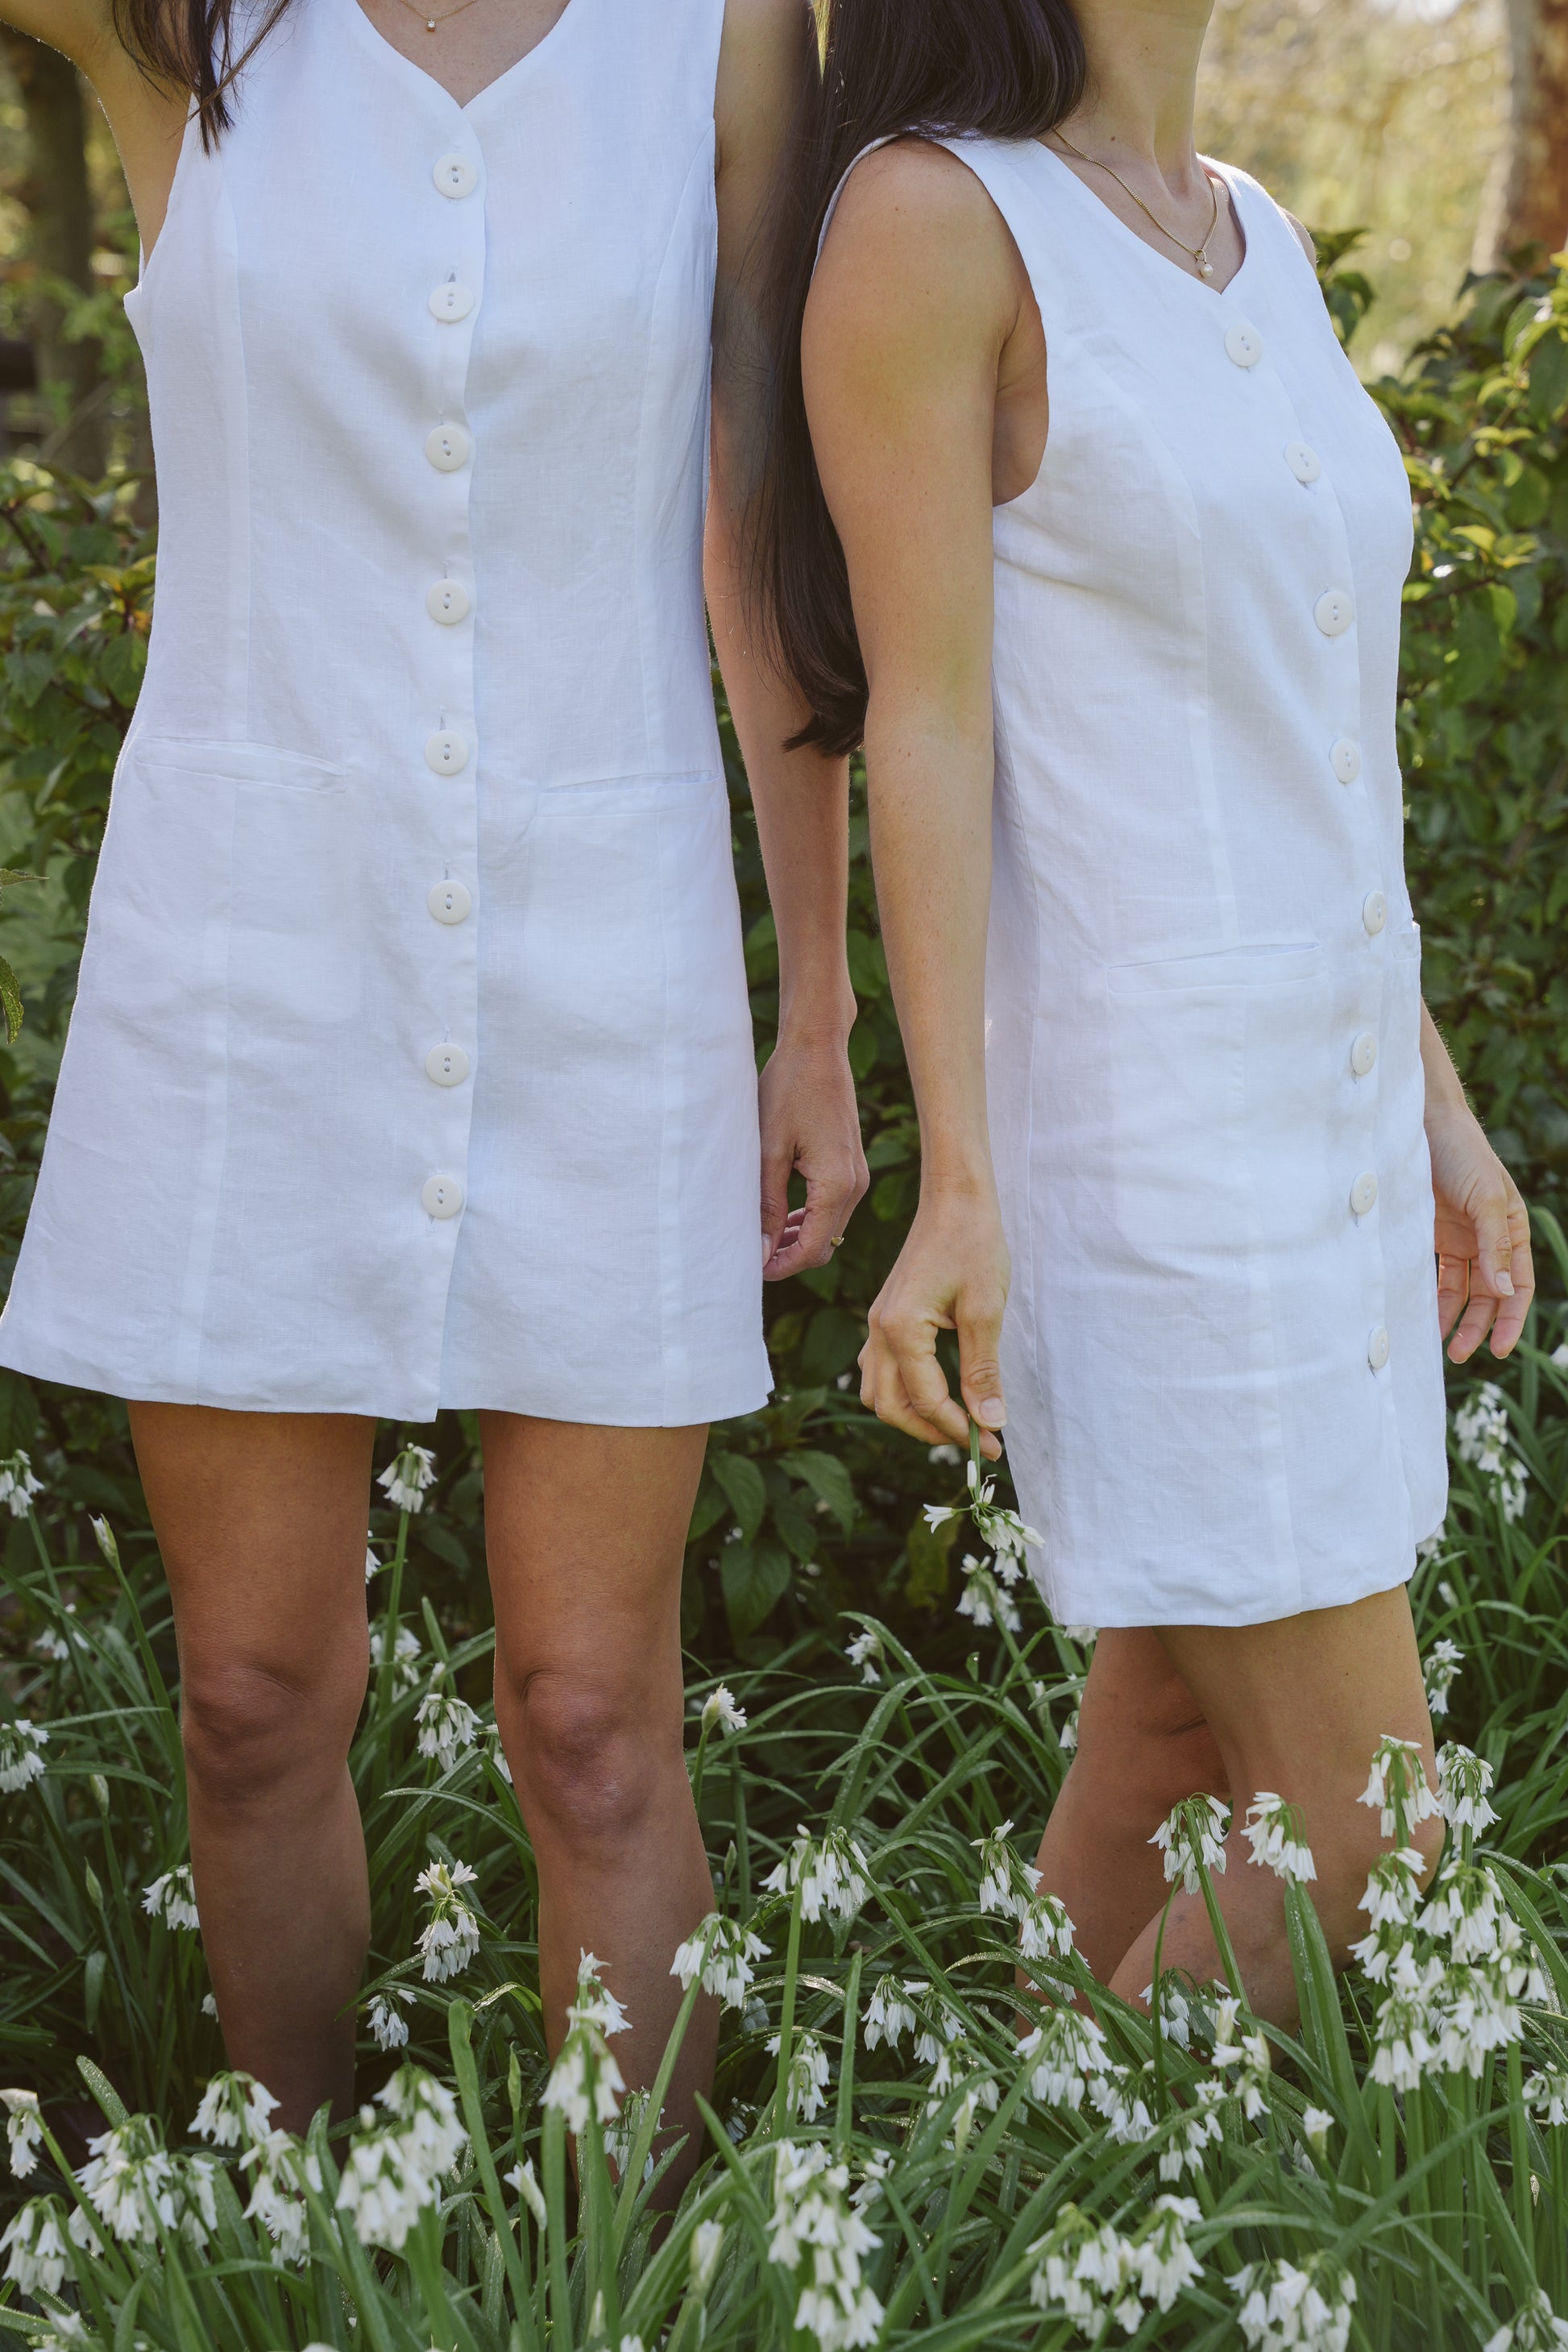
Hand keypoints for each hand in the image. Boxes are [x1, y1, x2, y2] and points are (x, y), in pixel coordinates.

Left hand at [759, 1029, 868, 1280]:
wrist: (817, 1049)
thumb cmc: (788, 1091)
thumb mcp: (769, 1150)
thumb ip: (767, 1204)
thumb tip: (762, 1251)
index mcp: (836, 1184)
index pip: (813, 1249)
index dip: (781, 1266)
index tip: (750, 1268)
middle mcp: (854, 1185)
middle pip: (824, 1245)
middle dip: (789, 1257)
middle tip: (751, 1255)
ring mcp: (857, 1176)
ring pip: (829, 1229)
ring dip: (798, 1239)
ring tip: (761, 1238)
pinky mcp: (852, 1166)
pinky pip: (833, 1208)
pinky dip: (809, 1219)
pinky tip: (781, 1216)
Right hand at [859, 1186, 1010, 1458]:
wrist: (954, 1198)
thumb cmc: (973, 1244)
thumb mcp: (985, 1310)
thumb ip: (982, 1370)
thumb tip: (990, 1421)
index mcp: (901, 1329)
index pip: (926, 1400)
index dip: (959, 1429)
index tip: (993, 1444)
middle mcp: (879, 1330)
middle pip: (890, 1407)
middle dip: (931, 1431)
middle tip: (976, 1440)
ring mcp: (878, 1323)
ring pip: (878, 1392)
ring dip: (913, 1415)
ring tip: (956, 1422)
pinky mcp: (886, 1317)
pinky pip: (880, 1369)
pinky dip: (904, 1391)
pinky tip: (938, 1390)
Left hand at [1426, 1100, 1533, 1359]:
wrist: (1421, 1123)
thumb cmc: (1462, 1154)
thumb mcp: (1484, 1197)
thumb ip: (1493, 1244)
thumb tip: (1503, 1291)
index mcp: (1511, 1230)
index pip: (1517, 1286)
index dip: (1510, 1319)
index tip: (1498, 1350)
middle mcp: (1487, 1238)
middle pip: (1488, 1294)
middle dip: (1477, 1326)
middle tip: (1458, 1354)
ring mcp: (1458, 1237)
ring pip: (1459, 1288)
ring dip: (1450, 1315)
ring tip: (1437, 1341)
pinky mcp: (1429, 1233)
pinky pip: (1433, 1272)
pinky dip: (1430, 1294)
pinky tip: (1420, 1312)